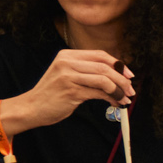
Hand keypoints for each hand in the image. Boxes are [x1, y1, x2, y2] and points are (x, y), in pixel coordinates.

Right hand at [10, 49, 132, 130]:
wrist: (32, 107)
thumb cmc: (53, 94)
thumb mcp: (67, 75)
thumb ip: (87, 72)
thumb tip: (117, 76)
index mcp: (67, 55)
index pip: (100, 55)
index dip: (118, 64)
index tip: (129, 75)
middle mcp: (67, 62)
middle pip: (104, 66)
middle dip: (122, 79)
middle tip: (131, 90)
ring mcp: (68, 76)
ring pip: (104, 79)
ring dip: (119, 90)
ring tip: (125, 99)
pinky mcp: (71, 91)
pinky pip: (98, 93)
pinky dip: (111, 98)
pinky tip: (116, 103)